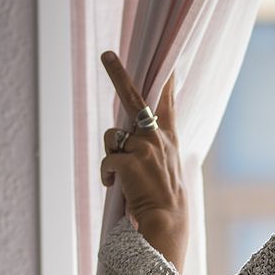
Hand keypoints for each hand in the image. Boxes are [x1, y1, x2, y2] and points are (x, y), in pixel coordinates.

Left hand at [99, 51, 187, 269]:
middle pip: (134, 98)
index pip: (167, 102)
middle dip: (119, 74)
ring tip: (124, 177)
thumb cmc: (162, 196)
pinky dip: (108, 176)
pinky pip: (107, 161)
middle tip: (107, 54)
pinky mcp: (130, 160)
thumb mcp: (161, 167)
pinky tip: (118, 188)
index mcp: (168, 137)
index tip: (168, 62)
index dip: (166, 81)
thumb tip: (123, 137)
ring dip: (111, 156)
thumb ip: (148, 147)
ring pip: (112, 138)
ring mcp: (145, 147)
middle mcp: (158, 137)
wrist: (167, 220)